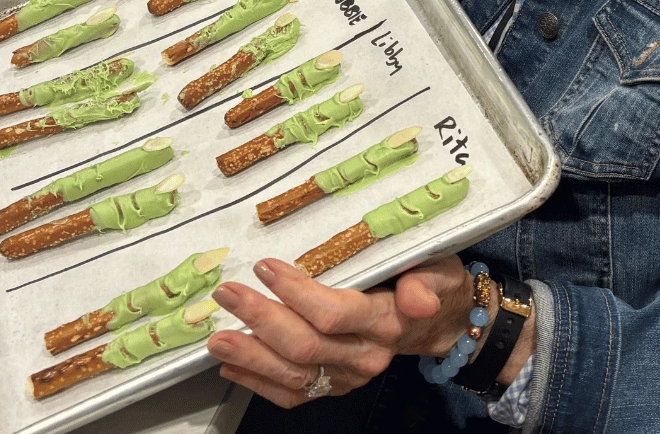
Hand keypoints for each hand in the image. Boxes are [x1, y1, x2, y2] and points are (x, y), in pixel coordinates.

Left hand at [207, 256, 472, 407]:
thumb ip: (425, 282)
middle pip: (305, 346)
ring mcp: (348, 377)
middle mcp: (366, 357)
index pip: (334, 314)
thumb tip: (418, 300)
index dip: (297, 293)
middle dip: (261, 320)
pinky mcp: (336, 386)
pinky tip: (232, 365)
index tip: (265, 266)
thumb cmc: (432, 281)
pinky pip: (295, 393)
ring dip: (251, 357)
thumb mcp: (438, 269)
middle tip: (228, 294)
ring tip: (217, 337)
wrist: (441, 320)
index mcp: (387, 323)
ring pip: (294, 375)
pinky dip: (259, 382)